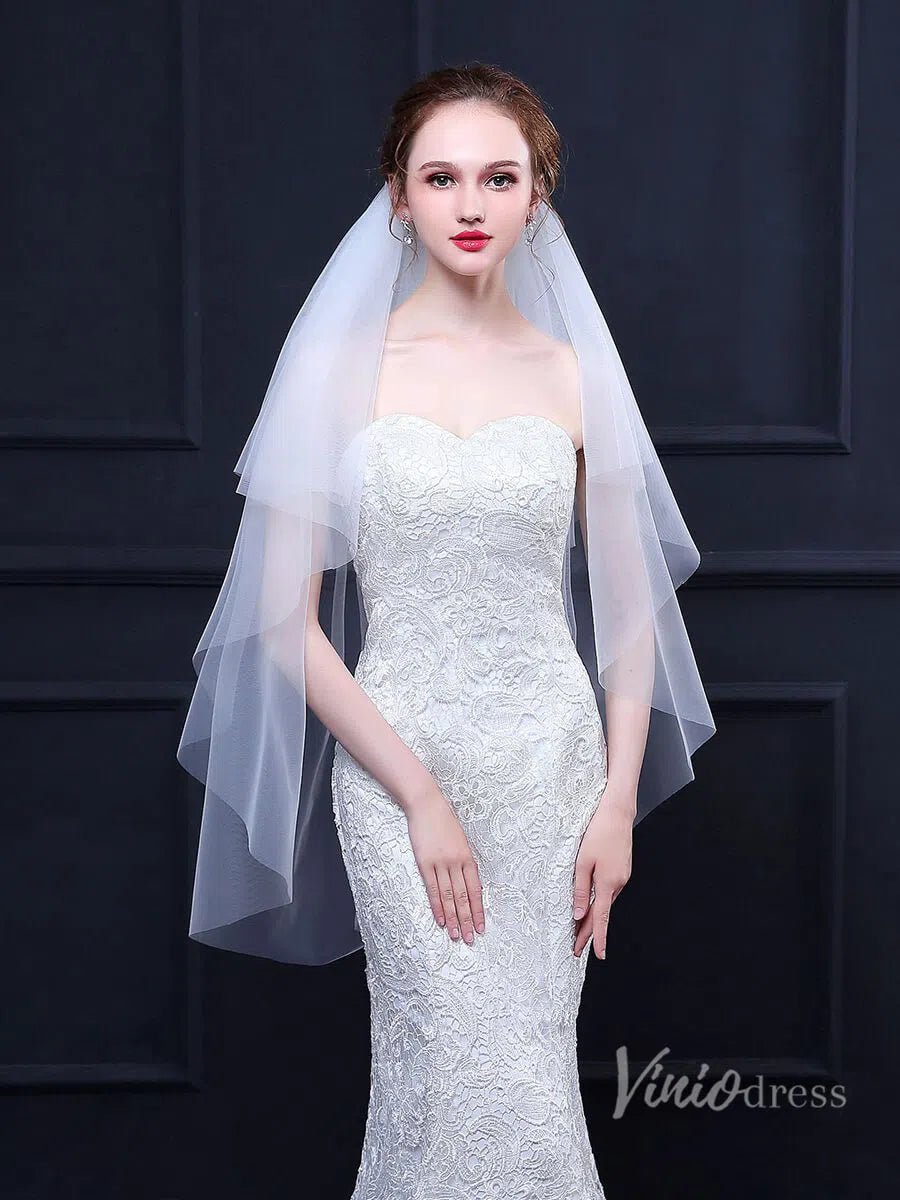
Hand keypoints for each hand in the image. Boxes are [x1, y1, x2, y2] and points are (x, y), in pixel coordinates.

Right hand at [404, 784, 484, 944]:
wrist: (427, 805)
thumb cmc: (444, 822)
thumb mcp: (460, 842)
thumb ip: (464, 862)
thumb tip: (467, 885)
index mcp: (468, 858)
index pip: (475, 891)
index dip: (478, 910)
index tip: (481, 927)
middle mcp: (457, 863)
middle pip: (463, 898)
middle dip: (467, 920)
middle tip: (471, 939)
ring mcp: (440, 864)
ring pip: (449, 897)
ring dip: (453, 919)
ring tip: (456, 936)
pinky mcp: (425, 863)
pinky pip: (432, 889)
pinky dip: (437, 906)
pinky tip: (440, 920)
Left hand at [573, 783, 634, 958]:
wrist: (617, 812)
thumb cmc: (598, 832)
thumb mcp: (582, 862)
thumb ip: (580, 890)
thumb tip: (578, 914)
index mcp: (607, 883)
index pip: (601, 919)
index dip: (598, 939)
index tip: (597, 956)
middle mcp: (618, 883)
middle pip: (602, 914)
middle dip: (590, 933)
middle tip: (575, 948)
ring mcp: (622, 876)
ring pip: (606, 903)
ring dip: (594, 917)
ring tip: (578, 931)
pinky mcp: (622, 869)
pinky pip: (609, 892)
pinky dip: (600, 902)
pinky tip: (592, 905)